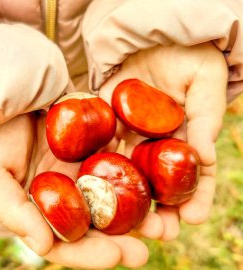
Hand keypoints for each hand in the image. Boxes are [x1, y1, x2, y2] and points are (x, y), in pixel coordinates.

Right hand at [0, 112, 163, 268]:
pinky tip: (154, 180)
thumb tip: (43, 245)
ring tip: (163, 221)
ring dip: (135, 211)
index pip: (62, 242)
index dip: (88, 254)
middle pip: (93, 225)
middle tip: (147, 249)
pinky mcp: (92, 145)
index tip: (116, 256)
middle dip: (120, 240)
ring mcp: (78, 169)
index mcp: (37, 208)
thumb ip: (11, 210)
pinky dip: (134, 172)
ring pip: (110, 197)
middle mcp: (60, 194)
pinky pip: (116, 160)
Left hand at [99, 42, 227, 240]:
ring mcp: (130, 136)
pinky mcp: (106, 124)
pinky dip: (98, 166)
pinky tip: (95, 186)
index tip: (193, 219)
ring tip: (128, 224)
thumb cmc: (188, 57)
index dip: (196, 197)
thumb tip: (204, 157)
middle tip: (160, 232)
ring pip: (129, 173)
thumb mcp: (205, 83)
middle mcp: (156, 144)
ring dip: (128, 199)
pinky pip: (101, 147)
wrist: (153, 37)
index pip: (194, 175)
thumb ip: (205, 118)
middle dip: (160, 210)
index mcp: (185, 138)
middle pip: (158, 183)